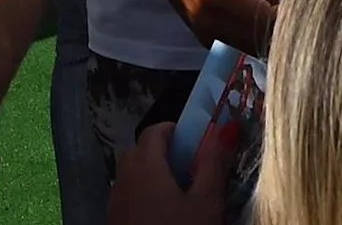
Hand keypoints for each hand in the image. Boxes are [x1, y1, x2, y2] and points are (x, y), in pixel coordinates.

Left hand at [106, 110, 236, 224]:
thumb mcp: (207, 201)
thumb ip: (214, 163)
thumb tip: (226, 127)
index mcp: (145, 166)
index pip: (154, 131)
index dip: (175, 131)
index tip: (197, 141)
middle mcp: (124, 179)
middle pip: (140, 151)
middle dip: (164, 152)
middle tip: (192, 167)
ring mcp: (116, 203)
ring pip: (132, 175)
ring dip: (153, 174)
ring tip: (181, 193)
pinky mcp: (115, 222)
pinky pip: (128, 196)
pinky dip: (144, 194)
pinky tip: (165, 215)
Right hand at [144, 0, 280, 52]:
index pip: (269, 21)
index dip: (293, 11)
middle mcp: (211, 24)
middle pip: (263, 42)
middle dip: (285, 24)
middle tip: (297, 1)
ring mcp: (206, 35)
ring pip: (253, 48)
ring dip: (270, 31)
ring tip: (277, 3)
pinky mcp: (205, 38)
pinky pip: (240, 45)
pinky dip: (255, 34)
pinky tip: (259, 10)